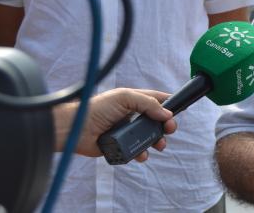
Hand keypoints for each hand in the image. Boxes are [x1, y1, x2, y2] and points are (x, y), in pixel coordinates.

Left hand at [56, 88, 176, 160]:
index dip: (168, 104)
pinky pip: (136, 151)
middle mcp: (132, 115)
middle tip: (169, 130)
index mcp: (134, 100)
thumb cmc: (97, 109)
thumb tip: (166, 114)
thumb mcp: (124, 98)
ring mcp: (127, 131)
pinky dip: (142, 154)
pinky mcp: (121, 146)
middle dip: (165, 126)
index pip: (157, 100)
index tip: (177, 111)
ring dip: (157, 141)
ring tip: (159, 145)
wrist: (75, 130)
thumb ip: (147, 103)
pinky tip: (141, 154)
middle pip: (156, 121)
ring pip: (149, 137)